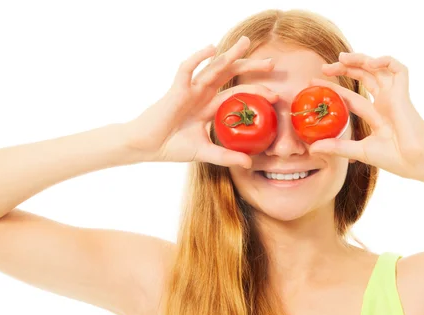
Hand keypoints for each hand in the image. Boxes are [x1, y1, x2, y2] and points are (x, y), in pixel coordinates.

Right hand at [123, 36, 277, 167]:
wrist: (148, 147)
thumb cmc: (173, 147)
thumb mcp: (205, 152)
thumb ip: (226, 156)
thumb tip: (249, 163)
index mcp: (210, 106)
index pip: (238, 93)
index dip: (256, 92)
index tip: (276, 95)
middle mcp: (203, 94)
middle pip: (230, 75)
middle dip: (250, 67)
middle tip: (272, 63)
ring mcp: (190, 89)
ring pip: (213, 67)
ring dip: (230, 55)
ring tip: (245, 43)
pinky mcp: (177, 89)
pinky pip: (187, 69)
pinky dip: (198, 57)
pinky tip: (211, 48)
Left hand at [308, 52, 423, 180]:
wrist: (415, 160)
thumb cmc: (394, 158)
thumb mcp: (359, 151)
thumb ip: (337, 147)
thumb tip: (312, 148)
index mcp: (375, 114)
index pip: (350, 96)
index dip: (334, 88)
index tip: (314, 82)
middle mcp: (384, 102)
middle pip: (362, 77)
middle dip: (344, 68)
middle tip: (324, 67)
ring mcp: (394, 96)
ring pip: (377, 68)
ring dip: (360, 60)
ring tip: (341, 58)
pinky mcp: (403, 93)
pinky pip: (398, 68)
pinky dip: (386, 60)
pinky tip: (370, 62)